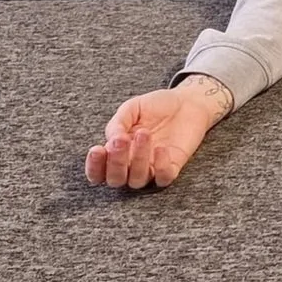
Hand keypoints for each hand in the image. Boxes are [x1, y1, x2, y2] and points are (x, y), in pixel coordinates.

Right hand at [83, 78, 228, 189]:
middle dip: (116, 162)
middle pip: (116, 180)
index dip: (94, 167)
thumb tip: (110, 140)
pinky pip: (163, 178)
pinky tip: (161, 148)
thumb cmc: (156, 106)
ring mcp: (151, 168)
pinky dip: (161, 166)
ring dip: (138, 159)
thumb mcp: (132, 107)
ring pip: (137, 180)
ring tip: (145, 133)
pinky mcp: (172, 168)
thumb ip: (118, 123)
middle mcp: (131, 165)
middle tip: (122, 140)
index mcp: (117, 152)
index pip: (98, 172)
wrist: (187, 101)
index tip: (97, 149)